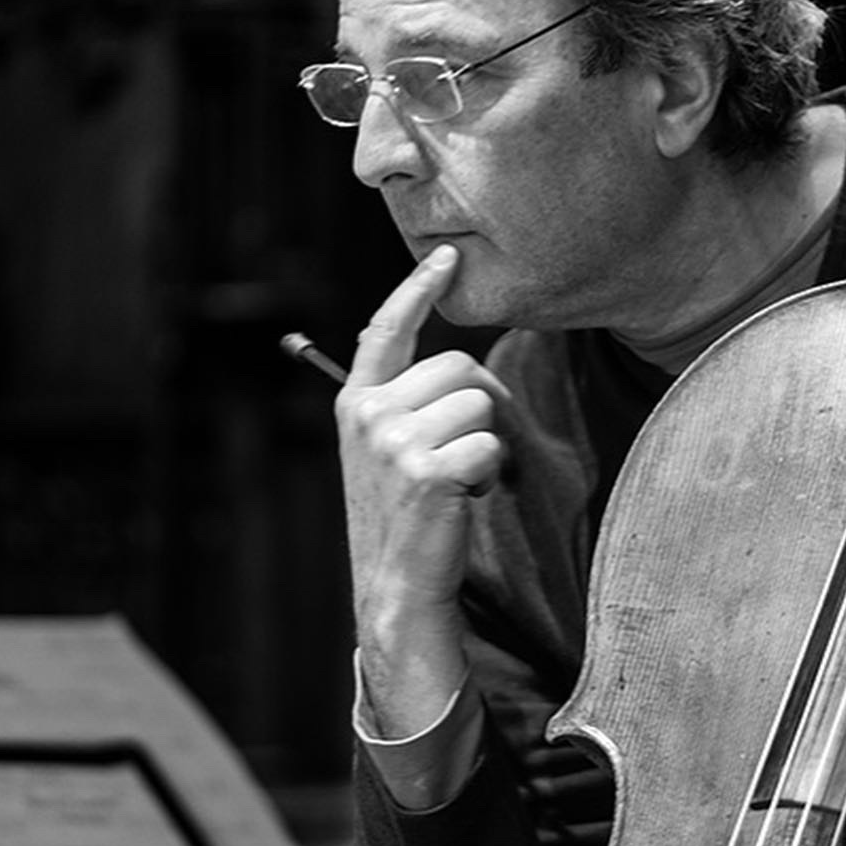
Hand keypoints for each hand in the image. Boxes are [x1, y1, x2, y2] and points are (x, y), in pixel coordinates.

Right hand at [335, 245, 509, 734]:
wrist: (395, 588)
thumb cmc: (403, 518)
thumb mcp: (387, 451)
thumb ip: (404, 402)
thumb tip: (457, 360)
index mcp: (356, 403)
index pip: (386, 330)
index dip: (418, 289)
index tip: (446, 257)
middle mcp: (368, 414)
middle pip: (459, 366)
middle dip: (476, 405)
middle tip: (457, 456)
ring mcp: (393, 441)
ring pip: (480, 401)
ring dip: (484, 441)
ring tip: (456, 480)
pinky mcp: (425, 469)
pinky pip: (490, 442)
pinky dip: (490, 472)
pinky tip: (463, 498)